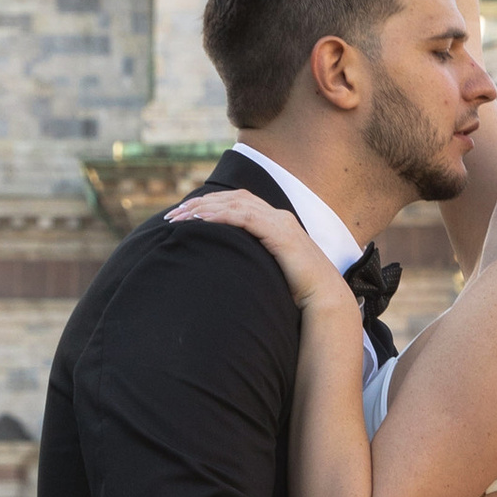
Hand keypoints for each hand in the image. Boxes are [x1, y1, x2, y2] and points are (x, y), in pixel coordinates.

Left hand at [166, 188, 345, 310]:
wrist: (325, 299)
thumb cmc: (299, 292)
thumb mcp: (269, 272)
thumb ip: (252, 264)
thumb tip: (229, 273)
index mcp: (275, 223)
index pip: (236, 203)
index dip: (208, 206)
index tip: (183, 216)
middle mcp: (277, 217)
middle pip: (231, 198)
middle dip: (199, 204)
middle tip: (171, 215)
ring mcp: (280, 222)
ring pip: (235, 204)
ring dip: (204, 209)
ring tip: (180, 218)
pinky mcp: (280, 233)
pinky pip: (244, 217)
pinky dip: (220, 216)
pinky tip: (201, 221)